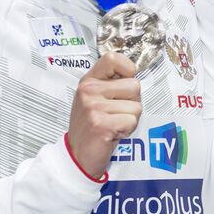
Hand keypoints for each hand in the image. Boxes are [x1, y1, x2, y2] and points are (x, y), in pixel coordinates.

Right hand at [67, 52, 141, 178]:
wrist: (77, 155)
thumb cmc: (92, 126)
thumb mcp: (95, 98)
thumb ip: (111, 83)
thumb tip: (133, 71)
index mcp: (89, 81)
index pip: (113, 58)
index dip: (127, 70)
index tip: (123, 84)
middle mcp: (88, 90)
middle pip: (134, 86)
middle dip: (132, 102)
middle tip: (115, 114)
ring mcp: (93, 107)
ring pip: (136, 106)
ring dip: (130, 119)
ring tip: (113, 124)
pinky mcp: (101, 124)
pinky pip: (132, 121)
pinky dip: (127, 130)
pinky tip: (112, 134)